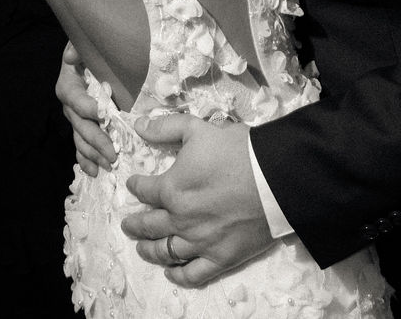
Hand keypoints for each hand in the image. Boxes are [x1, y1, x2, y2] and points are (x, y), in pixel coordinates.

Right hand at [55, 43, 115, 174]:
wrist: (91, 59)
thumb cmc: (90, 52)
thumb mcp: (83, 45)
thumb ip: (77, 47)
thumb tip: (71, 55)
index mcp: (69, 85)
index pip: (77, 100)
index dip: (89, 109)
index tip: (105, 115)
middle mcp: (70, 105)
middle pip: (80, 126)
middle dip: (96, 141)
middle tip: (113, 154)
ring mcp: (75, 119)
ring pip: (81, 140)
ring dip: (94, 155)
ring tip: (109, 166)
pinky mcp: (82, 127)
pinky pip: (81, 147)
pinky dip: (86, 160)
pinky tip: (95, 172)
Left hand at [122, 115, 272, 287]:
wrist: (273, 178)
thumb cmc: (235, 150)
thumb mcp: (196, 129)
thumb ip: (165, 128)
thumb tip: (139, 125)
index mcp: (172, 189)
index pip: (145, 190)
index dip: (136, 187)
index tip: (133, 185)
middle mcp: (180, 219)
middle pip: (149, 225)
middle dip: (135, 224)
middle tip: (127, 224)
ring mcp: (200, 242)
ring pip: (166, 252)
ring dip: (149, 251)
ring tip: (142, 249)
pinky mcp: (221, 258)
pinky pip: (193, 274)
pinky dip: (178, 275)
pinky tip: (171, 272)